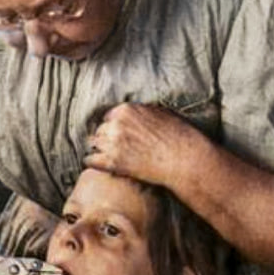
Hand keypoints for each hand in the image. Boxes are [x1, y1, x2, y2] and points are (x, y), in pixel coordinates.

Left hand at [84, 102, 207, 190]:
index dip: (113, 127)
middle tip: (113, 148)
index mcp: (126, 110)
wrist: (183, 159)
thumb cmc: (177, 136)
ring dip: (99, 150)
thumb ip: (140, 112)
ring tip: (104, 156)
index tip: (117, 135)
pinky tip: (96, 164)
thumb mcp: (159, 113)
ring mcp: (113, 144)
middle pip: (100, 131)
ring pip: (94, 144)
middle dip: (106, 139)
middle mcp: (116, 124)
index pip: (108, 117)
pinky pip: (90, 161)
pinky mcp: (113, 162)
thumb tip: (132, 114)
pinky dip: (92, 163)